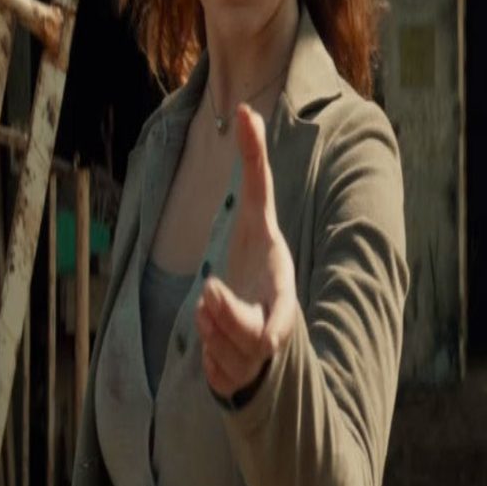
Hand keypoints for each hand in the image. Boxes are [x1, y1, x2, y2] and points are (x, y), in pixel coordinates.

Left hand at [195, 104, 296, 399]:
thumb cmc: (262, 257)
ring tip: (208, 307)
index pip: (277, 320)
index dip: (251, 320)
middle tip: (205, 297)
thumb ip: (255, 165)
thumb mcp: (259, 212)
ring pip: (224, 360)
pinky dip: (209, 359)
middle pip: (246, 343)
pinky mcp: (240, 376)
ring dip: (210, 335)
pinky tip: (210, 335)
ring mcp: (257, 356)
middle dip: (222, 324)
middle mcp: (273, 329)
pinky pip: (217, 376)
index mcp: (282, 292)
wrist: (268, 310)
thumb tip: (244, 109)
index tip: (222, 305)